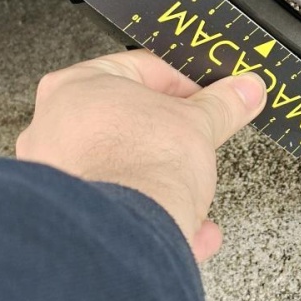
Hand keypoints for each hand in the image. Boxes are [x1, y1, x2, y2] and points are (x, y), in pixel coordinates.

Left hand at [16, 50, 265, 261]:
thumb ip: (224, 104)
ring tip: (196, 186)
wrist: (125, 232)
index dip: (186, 81)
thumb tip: (243, 90)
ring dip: (165, 177)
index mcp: (79, 87)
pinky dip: (154, 213)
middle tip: (201, 136)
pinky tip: (189, 226)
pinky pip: (120, 206)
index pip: (143, 68)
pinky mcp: (74, 216)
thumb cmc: (138, 166)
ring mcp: (59, 174)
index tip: (210, 94)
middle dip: (173, 134)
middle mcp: (56, 127)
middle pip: (131, 120)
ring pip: (124, 167)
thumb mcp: (200, 123)